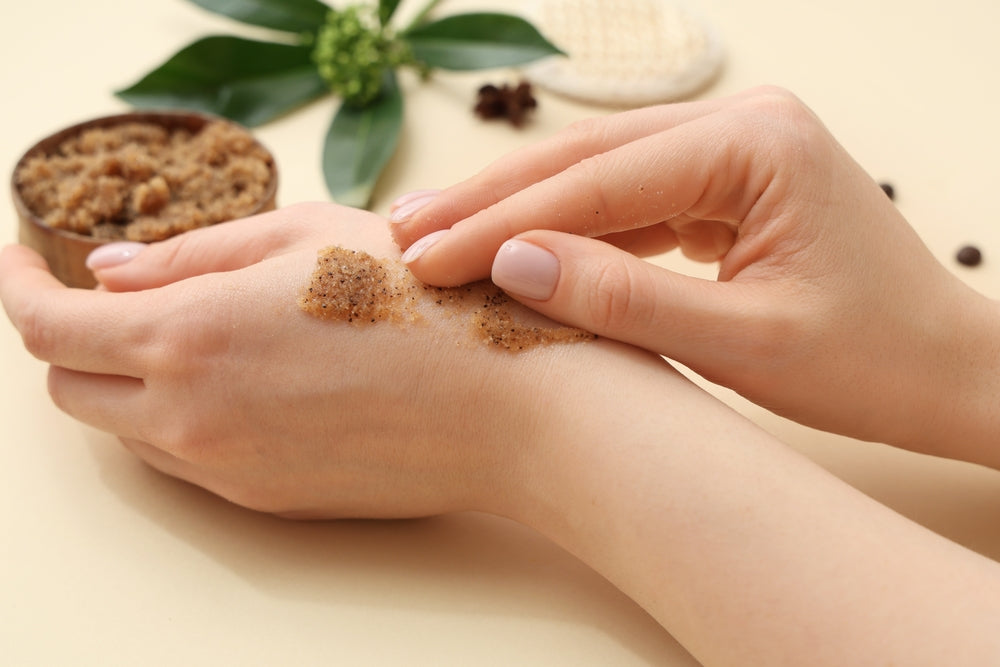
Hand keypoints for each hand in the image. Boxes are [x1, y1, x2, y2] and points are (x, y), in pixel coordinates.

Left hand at [0, 202, 594, 518]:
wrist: (510, 405)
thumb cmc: (427, 300)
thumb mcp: (307, 235)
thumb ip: (193, 255)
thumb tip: (110, 273)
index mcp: (190, 333)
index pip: (47, 327)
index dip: (19, 287)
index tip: (23, 263)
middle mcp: (191, 414)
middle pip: (71, 389)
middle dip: (74, 340)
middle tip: (122, 302)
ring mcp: (227, 469)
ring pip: (128, 431)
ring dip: (132, 383)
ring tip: (203, 339)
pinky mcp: (267, 500)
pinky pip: (188, 461)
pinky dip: (184, 420)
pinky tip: (251, 384)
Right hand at [391, 86, 999, 464]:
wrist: (941, 369)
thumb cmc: (870, 360)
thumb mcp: (746, 342)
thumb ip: (627, 301)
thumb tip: (514, 265)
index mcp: (759, 144)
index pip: (600, 180)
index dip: (503, 222)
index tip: (425, 256)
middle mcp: (742, 123)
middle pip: (586, 156)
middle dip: (491, 199)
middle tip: (404, 231)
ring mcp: (730, 148)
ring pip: (596, 172)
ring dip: (517, 209)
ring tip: (436, 237)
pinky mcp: (720, 181)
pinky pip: (624, 198)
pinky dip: (563, 227)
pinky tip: (510, 248)